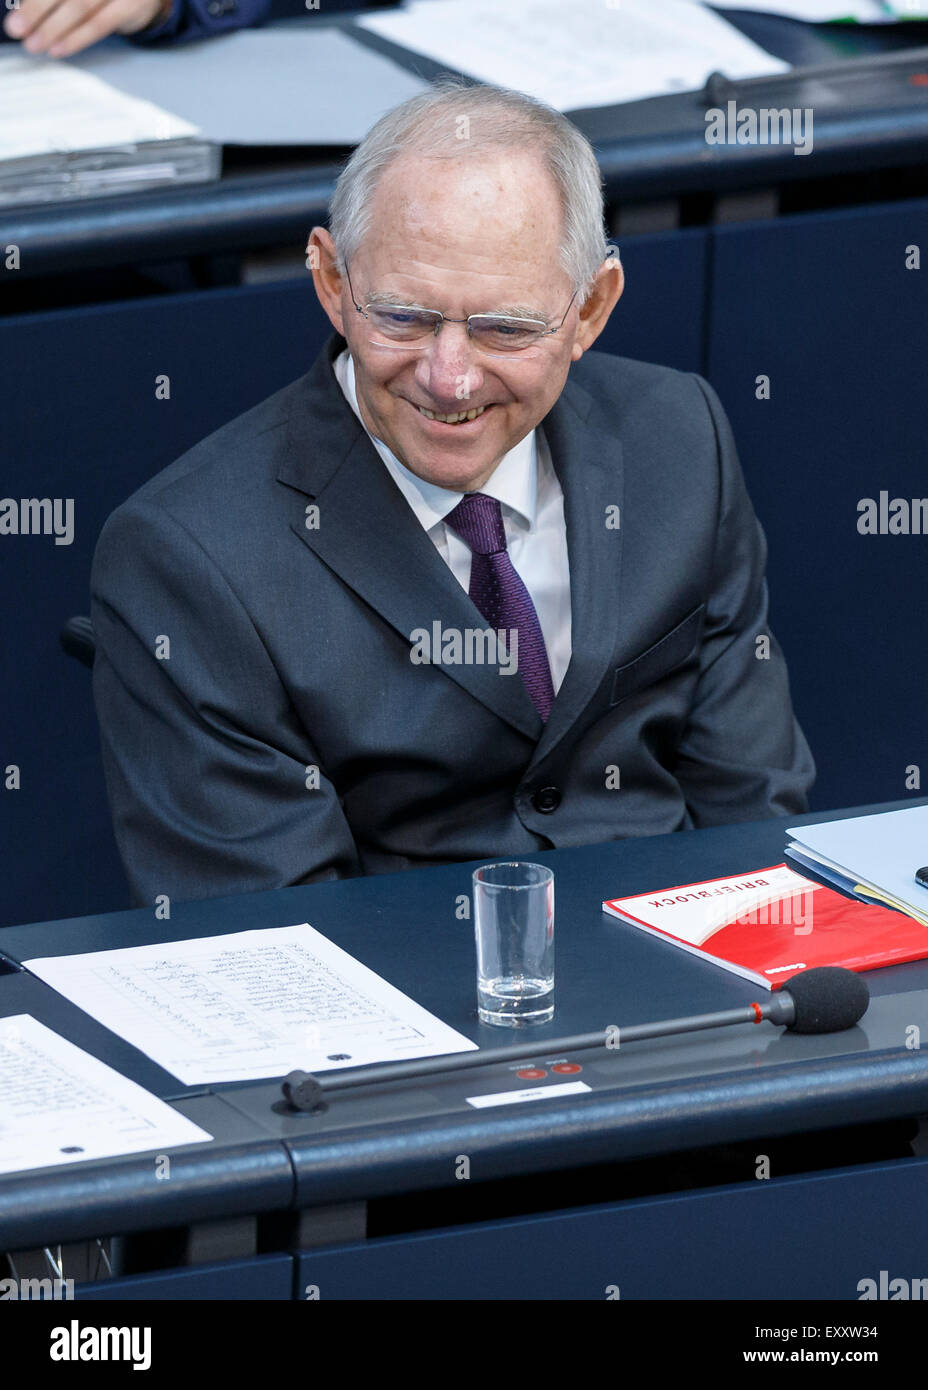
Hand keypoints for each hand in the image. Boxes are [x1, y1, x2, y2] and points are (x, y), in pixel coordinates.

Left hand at [3, 0, 171, 57]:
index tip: (16, 12)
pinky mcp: (130, 5)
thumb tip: (26, 6)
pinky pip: (99, 24)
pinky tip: (58, 49)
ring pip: (80, 7)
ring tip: (34, 44)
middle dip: (36, 10)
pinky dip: (77, 38)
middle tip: (16, 29)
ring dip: (53, 28)